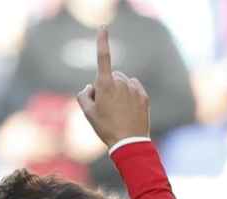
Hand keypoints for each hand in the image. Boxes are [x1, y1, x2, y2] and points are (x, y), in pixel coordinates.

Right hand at [76, 28, 149, 148]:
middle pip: (110, 76)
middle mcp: (121, 82)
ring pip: (123, 83)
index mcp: (105, 84)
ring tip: (117, 111)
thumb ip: (83, 95)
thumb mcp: (87, 114)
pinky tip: (127, 110)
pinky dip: (129, 95)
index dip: (102, 41)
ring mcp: (134, 88)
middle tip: (104, 106)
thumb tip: (90, 87)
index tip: (103, 28)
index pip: (103, 58)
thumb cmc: (105, 128)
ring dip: (118, 91)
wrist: (129, 143)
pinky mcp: (143, 95)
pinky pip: (134, 88)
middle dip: (106, 85)